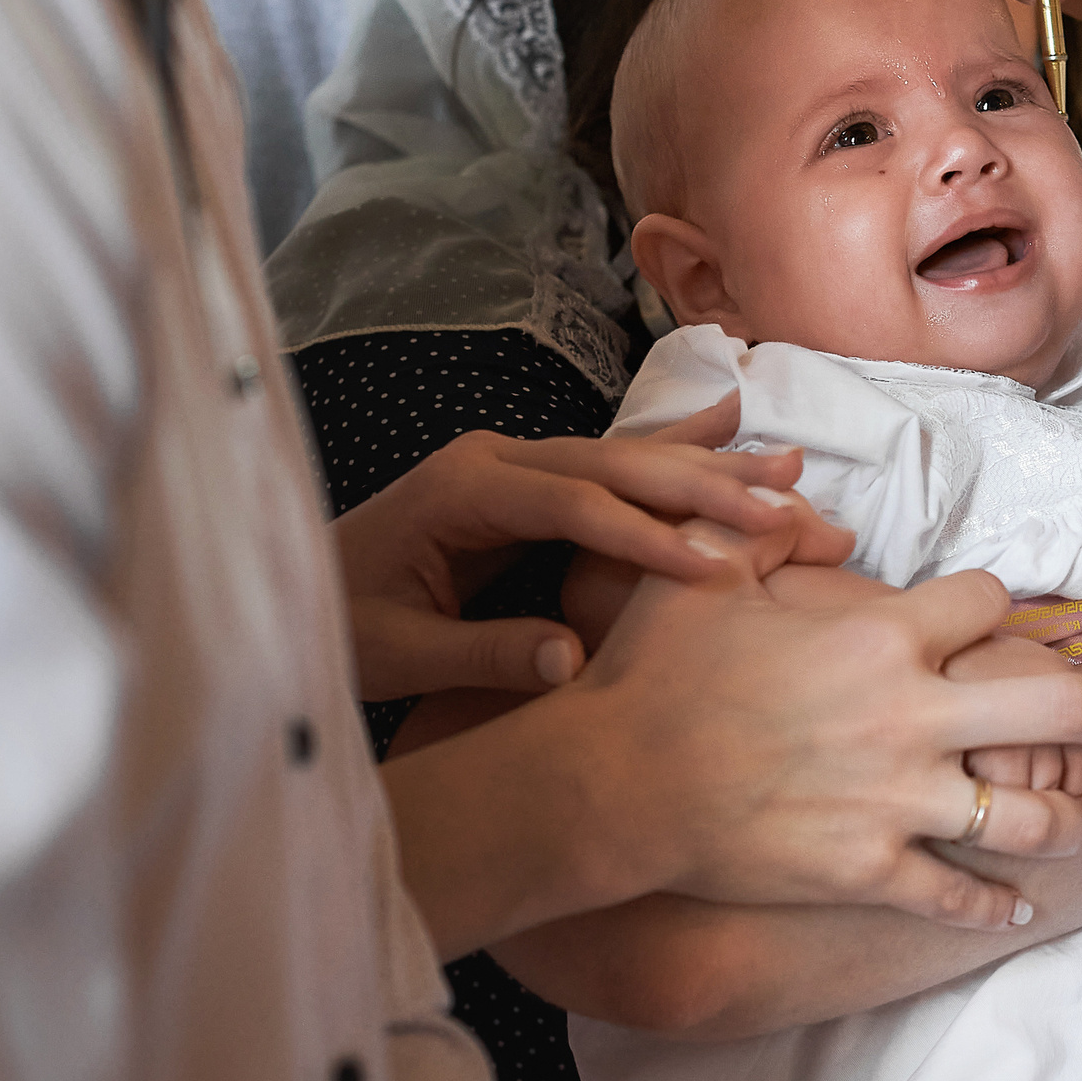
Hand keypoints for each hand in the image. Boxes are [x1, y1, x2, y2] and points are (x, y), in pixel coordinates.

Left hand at [333, 423, 836, 700]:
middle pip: (619, 464)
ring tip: (790, 465)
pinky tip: (732, 420)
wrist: (290, 594)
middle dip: (707, 488)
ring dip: (710, 464)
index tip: (717, 570)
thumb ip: (481, 654)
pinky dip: (675, 445)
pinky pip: (613, 458)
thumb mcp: (396, 653)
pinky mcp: (526, 474)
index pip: (577, 505)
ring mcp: (513, 458)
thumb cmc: (336, 627)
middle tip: (786, 508)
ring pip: (628, 455)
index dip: (649, 537)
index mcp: (462, 489)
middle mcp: (493, 458)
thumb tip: (574, 660)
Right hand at [561, 551, 1081, 932]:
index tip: (995, 619)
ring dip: (1074, 814)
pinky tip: (1022, 907)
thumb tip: (820, 504)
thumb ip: (771, 525)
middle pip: (1054, 707)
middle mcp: (910, 715)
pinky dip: (995, 905)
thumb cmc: (653, 671)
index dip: (997, 606)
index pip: (987, 603)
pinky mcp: (868, 868)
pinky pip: (955, 894)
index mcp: (882, 635)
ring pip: (1027, 814)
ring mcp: (896, 800)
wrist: (609, 783)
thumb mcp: (706, 570)